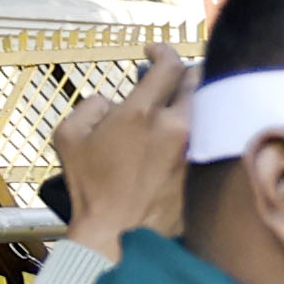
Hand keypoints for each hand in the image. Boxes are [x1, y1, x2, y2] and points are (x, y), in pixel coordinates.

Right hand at [51, 50, 191, 261]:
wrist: (121, 233)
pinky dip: (207, 129)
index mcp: (140, 114)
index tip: (155, 50)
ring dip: (199, 101)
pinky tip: (195, 133)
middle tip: (175, 76)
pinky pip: (215, 139)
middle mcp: (175, 127)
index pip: (168, 66)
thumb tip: (112, 101)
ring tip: (184, 104)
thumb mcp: (69, 136)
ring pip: (210, 110)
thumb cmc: (90, 187)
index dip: (164, 51)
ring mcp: (196, 151)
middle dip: (187, 74)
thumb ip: (90, 106)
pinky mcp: (208, 171)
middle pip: (198, 83)